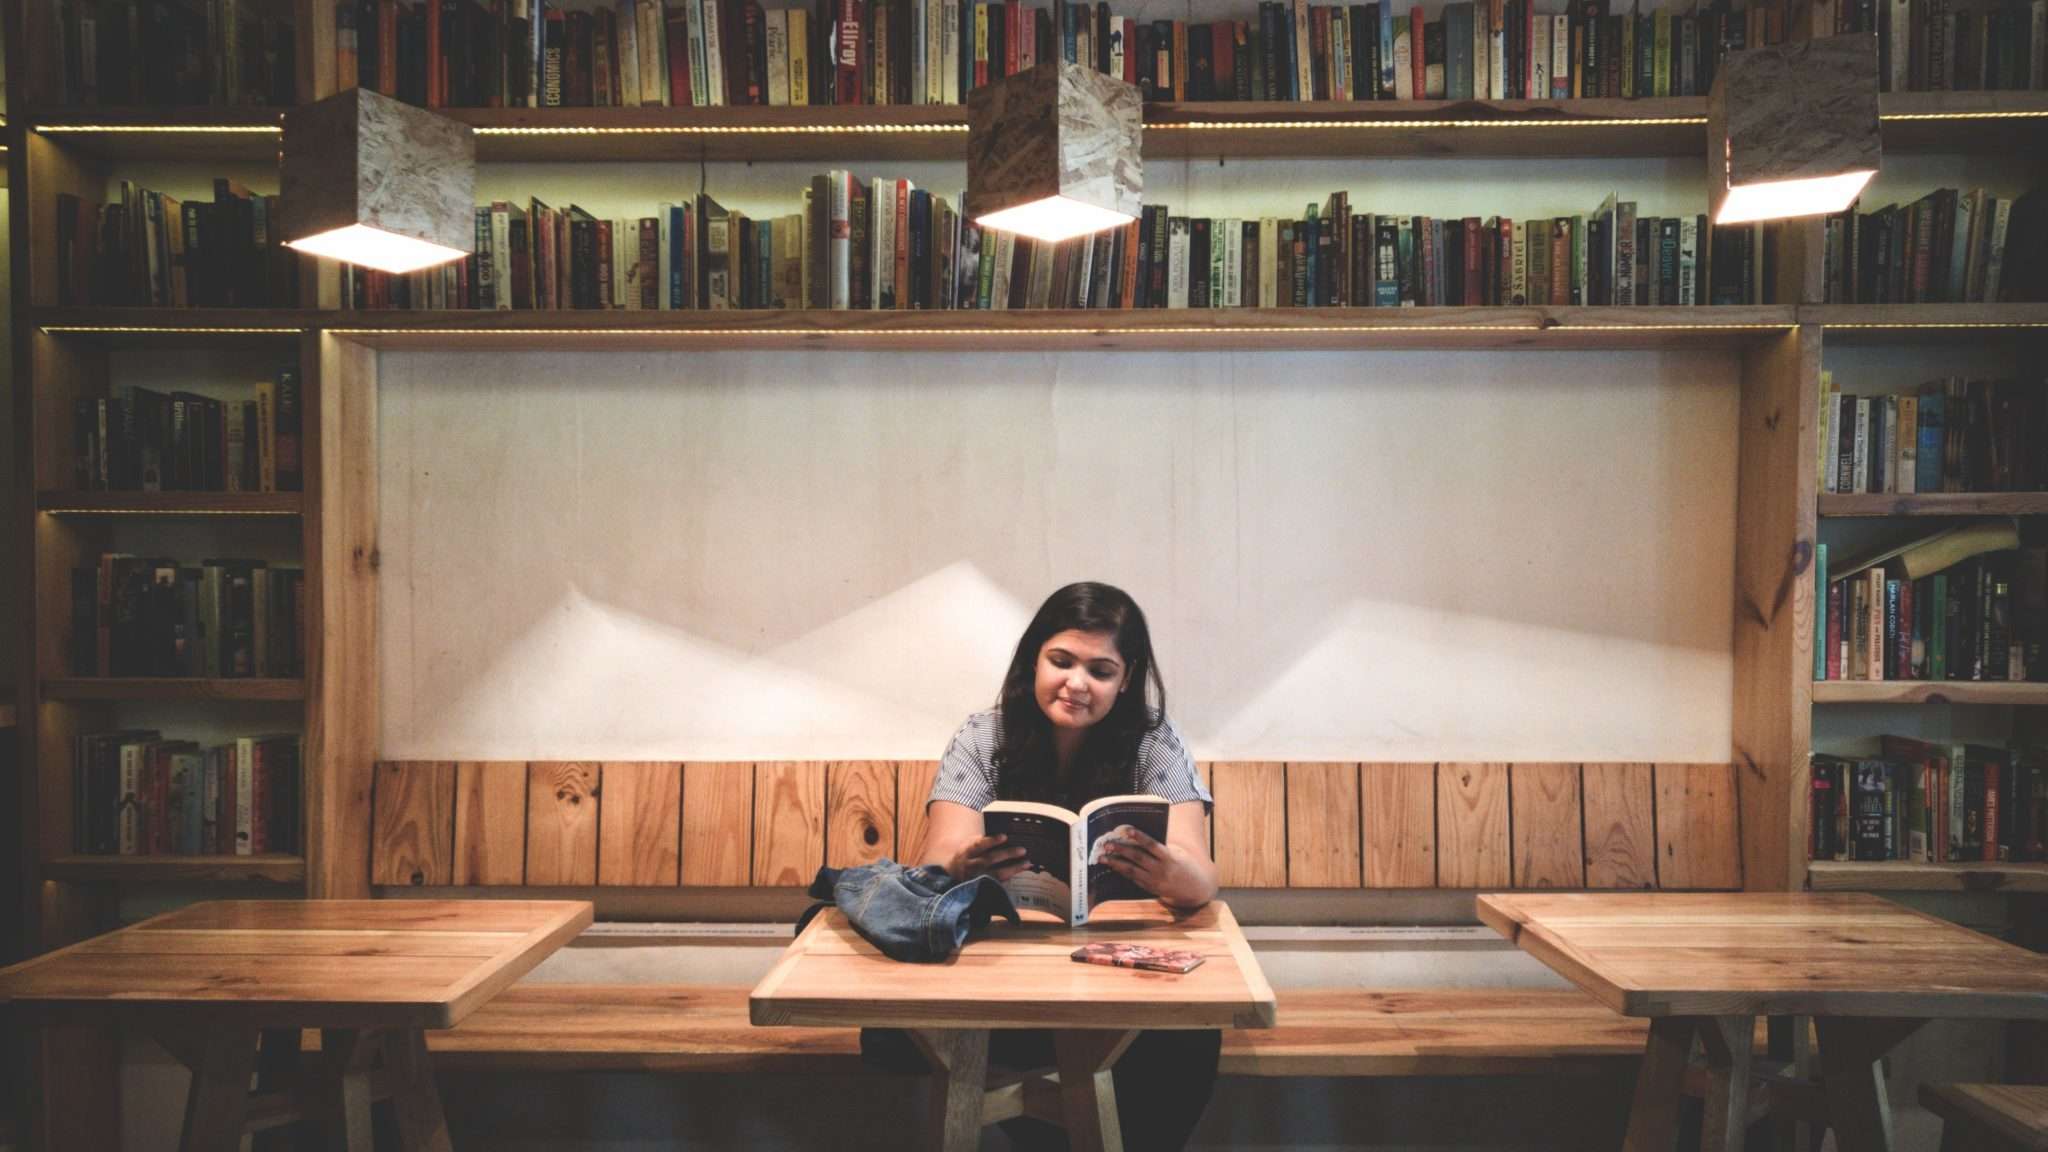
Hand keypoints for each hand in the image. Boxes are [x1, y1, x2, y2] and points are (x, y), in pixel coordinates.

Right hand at [950, 834, 1028, 882]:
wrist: (952, 873)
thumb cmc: (967, 854)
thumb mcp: (970, 844)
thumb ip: (982, 840)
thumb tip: (1005, 836)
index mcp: (968, 851)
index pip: (980, 844)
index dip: (992, 841)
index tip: (1004, 836)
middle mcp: (972, 865)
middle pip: (991, 859)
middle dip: (1008, 854)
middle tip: (1023, 850)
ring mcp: (976, 878)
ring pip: (996, 874)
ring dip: (1013, 868)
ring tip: (1026, 863)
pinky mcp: (981, 887)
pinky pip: (997, 884)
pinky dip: (1009, 878)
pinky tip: (1018, 873)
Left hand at [1097, 827, 1214, 909]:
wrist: (1193, 888)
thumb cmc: (1183, 863)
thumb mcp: (1176, 852)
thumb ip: (1160, 846)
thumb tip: (1136, 836)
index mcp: (1170, 857)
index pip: (1152, 845)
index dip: (1140, 837)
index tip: (1127, 830)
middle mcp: (1161, 870)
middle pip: (1138, 858)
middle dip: (1121, 850)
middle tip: (1107, 844)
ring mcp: (1155, 881)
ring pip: (1132, 870)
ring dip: (1116, 863)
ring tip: (1102, 857)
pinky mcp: (1150, 888)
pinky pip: (1133, 879)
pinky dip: (1122, 872)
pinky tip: (1112, 866)